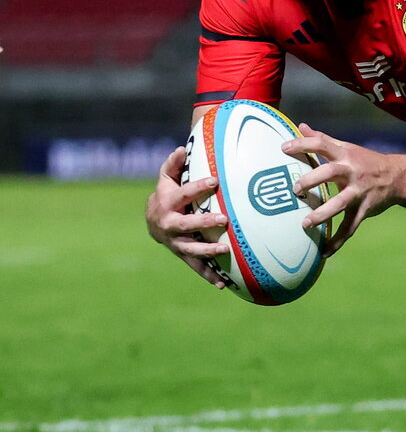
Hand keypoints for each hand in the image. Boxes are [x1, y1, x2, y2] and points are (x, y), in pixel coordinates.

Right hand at [145, 146, 231, 287]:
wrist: (153, 221)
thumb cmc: (167, 193)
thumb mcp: (166, 178)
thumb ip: (174, 164)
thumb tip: (183, 148)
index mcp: (167, 203)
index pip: (184, 193)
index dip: (198, 186)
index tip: (215, 180)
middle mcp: (169, 224)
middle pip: (186, 224)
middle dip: (204, 223)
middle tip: (224, 220)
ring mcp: (176, 242)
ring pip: (191, 249)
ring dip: (207, 251)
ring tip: (225, 250)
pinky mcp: (183, 255)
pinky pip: (196, 267)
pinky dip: (209, 275)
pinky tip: (224, 284)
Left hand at [283, 124, 398, 255]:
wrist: (397, 176)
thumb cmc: (364, 160)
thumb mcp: (346, 147)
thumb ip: (323, 139)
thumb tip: (301, 126)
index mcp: (345, 154)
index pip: (322, 144)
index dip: (303, 144)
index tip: (282, 149)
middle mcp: (352, 171)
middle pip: (330, 172)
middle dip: (312, 180)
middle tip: (295, 189)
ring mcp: (359, 192)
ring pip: (341, 203)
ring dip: (323, 214)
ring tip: (305, 224)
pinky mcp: (364, 209)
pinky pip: (350, 227)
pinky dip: (338, 241)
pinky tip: (324, 252)